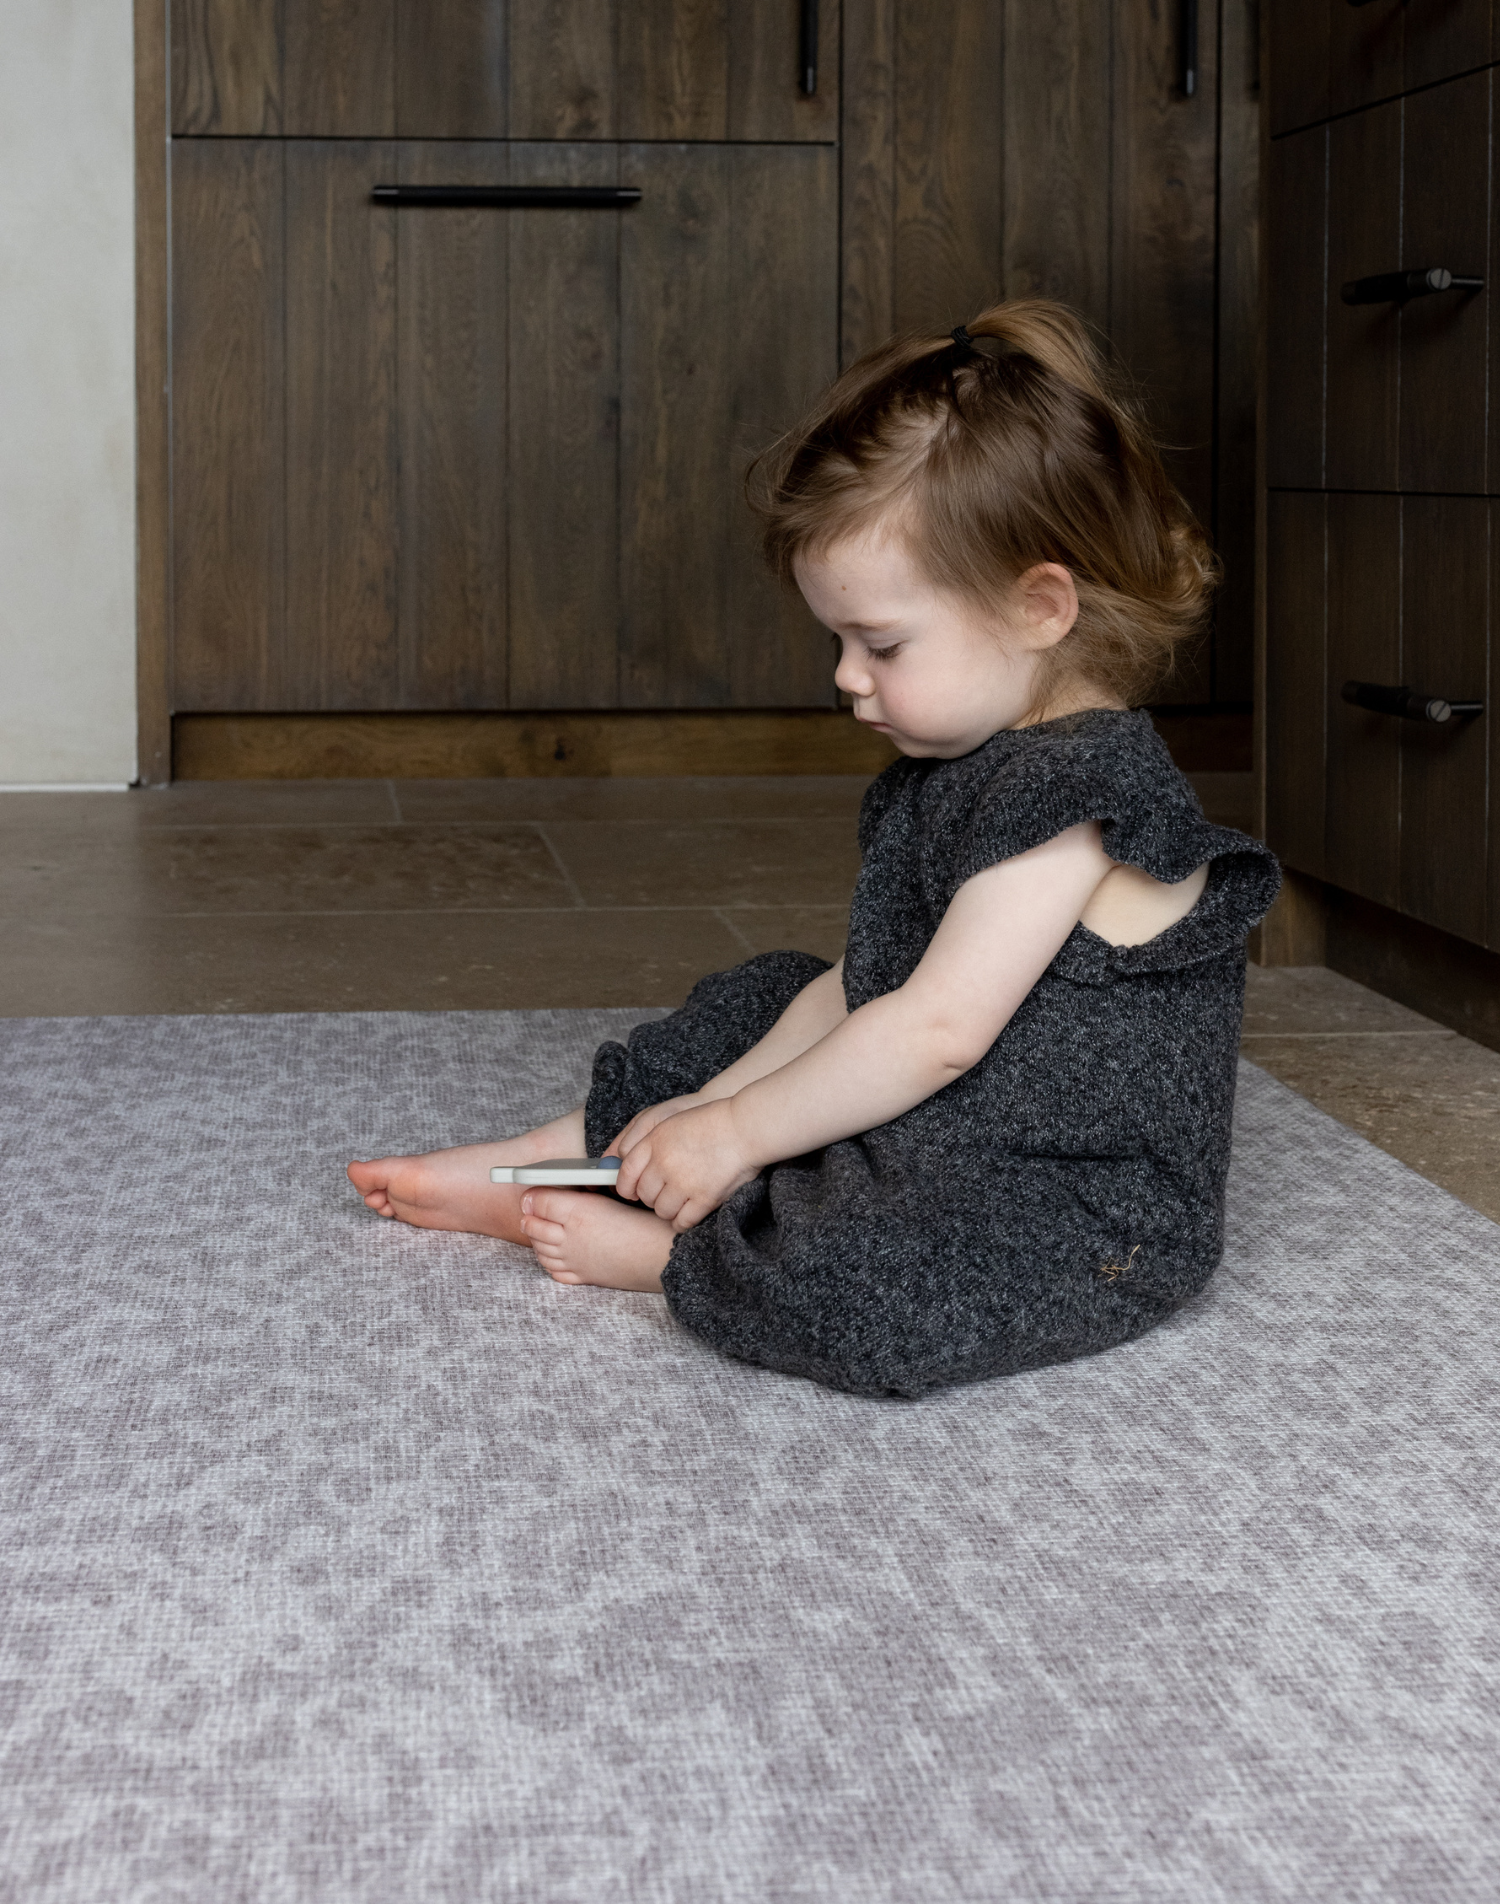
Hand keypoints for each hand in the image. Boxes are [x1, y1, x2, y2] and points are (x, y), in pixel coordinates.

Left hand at [613, 1099, 758, 1230]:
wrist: (745, 1128)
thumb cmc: (712, 1123)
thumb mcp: (672, 1123)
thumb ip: (649, 1143)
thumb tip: (626, 1165)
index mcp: (654, 1142)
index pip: (626, 1173)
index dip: (626, 1187)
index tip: (632, 1192)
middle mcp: (664, 1163)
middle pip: (644, 1195)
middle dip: (652, 1198)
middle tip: (665, 1194)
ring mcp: (683, 1182)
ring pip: (662, 1211)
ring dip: (669, 1210)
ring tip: (681, 1201)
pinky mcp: (703, 1198)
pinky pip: (682, 1222)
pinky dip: (683, 1222)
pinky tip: (689, 1214)